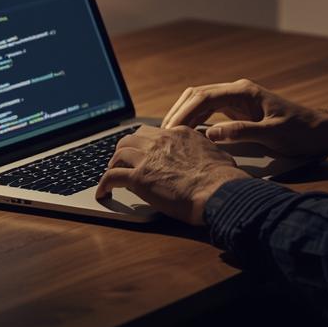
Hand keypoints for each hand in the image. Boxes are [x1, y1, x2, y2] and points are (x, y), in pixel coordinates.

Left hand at [94, 125, 250, 224]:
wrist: (219, 192)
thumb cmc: (224, 179)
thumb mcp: (218, 154)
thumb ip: (207, 151)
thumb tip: (211, 155)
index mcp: (180, 133)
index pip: (154, 133)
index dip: (146, 144)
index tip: (144, 152)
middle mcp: (161, 141)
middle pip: (132, 138)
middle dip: (125, 149)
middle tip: (123, 161)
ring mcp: (148, 158)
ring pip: (118, 153)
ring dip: (113, 164)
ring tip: (112, 175)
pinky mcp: (139, 178)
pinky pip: (111, 177)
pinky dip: (104, 185)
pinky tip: (103, 193)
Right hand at [162, 78, 327, 157]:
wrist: (320, 131)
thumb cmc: (299, 132)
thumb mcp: (272, 134)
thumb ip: (241, 132)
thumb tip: (210, 134)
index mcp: (244, 91)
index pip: (204, 96)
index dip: (184, 113)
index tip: (170, 131)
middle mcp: (238, 90)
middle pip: (197, 94)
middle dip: (178, 111)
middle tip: (162, 134)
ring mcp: (238, 99)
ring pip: (201, 101)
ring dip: (184, 114)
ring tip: (169, 135)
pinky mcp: (239, 109)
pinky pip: (210, 110)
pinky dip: (195, 119)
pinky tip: (186, 134)